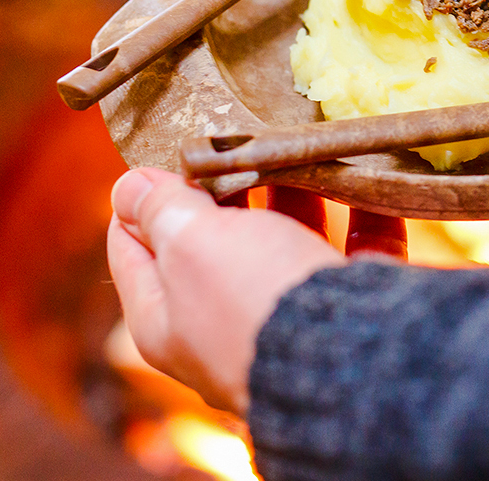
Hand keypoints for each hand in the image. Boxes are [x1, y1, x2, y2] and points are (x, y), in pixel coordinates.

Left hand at [107, 168, 346, 413]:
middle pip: (215, 241)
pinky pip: (349, 249)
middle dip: (228, 185)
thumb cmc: (253, 297)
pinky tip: (361, 174)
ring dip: (295, 191)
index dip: (143, 196)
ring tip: (299, 145)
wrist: (353, 353)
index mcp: (165, 320)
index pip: (131, 248)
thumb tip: (127, 188)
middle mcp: (221, 323)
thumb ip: (160, 209)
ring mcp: (287, 315)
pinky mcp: (347, 304)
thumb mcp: (189, 243)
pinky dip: (357, 213)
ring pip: (286, 238)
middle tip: (239, 136)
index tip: (171, 151)